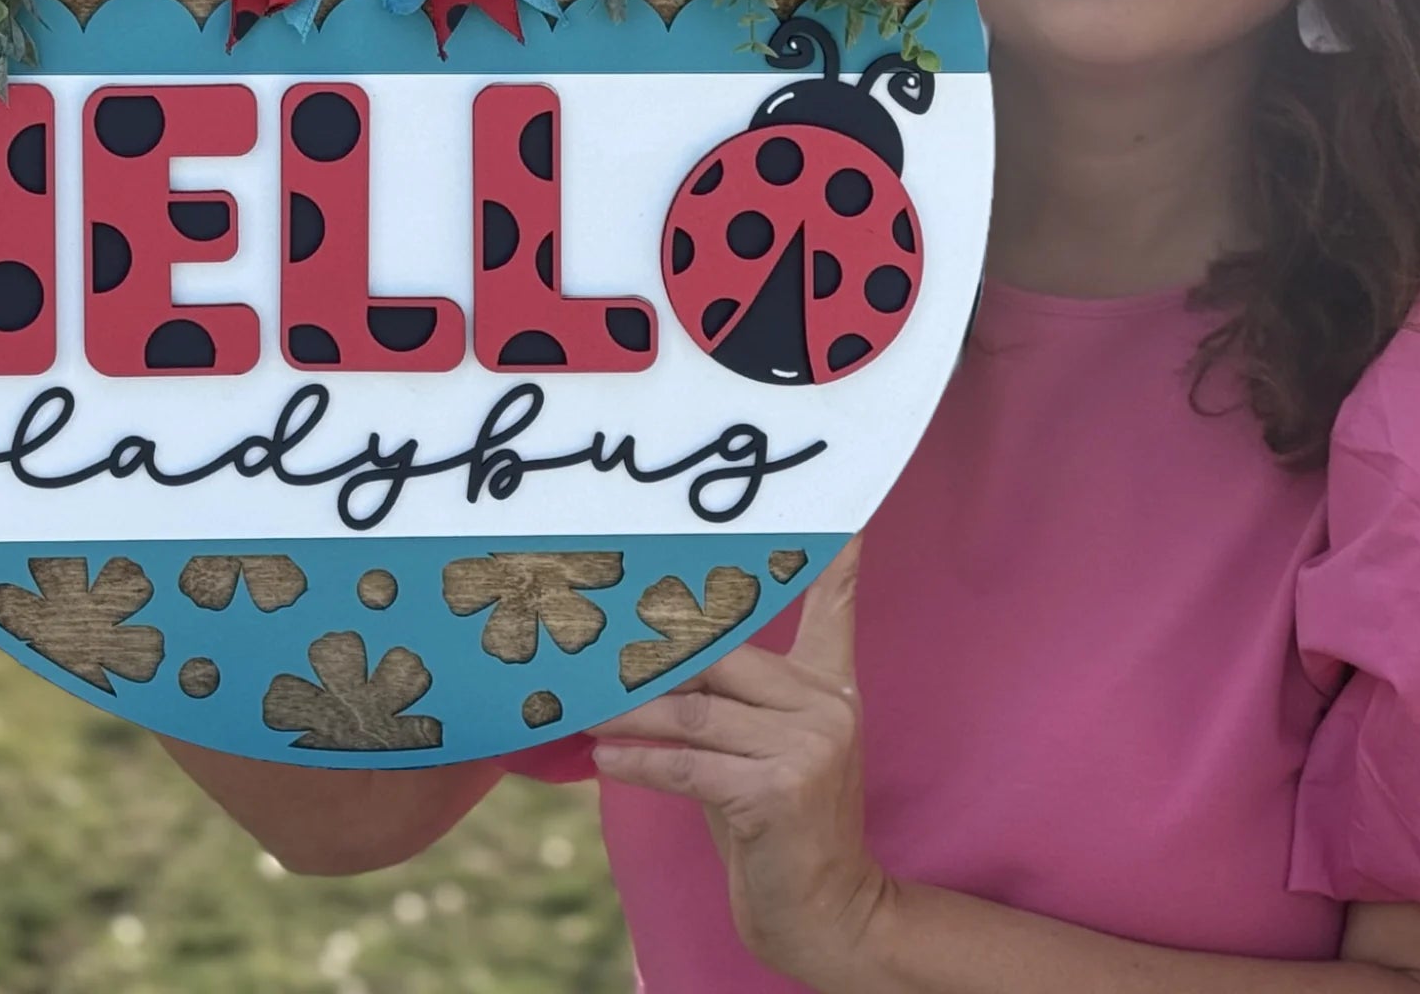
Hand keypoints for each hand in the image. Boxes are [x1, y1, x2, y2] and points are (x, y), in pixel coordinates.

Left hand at [589, 541, 886, 985]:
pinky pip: (690, 765)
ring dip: (627, 714)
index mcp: (829, 687)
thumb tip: (645, 665)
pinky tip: (604, 761)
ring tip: (582, 710)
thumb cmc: (774, 828)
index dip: (833, 557)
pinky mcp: (779, 790)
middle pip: (721, 656)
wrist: (824, 910)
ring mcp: (808, 746)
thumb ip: (724, 702)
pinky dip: (639, 763)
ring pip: (694, 711)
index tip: (837, 509)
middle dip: (650, 655)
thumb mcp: (758, 753)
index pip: (832, 608)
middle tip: (592, 641)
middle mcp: (826, 706)